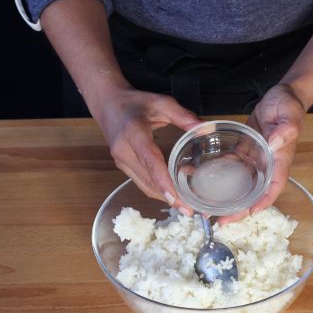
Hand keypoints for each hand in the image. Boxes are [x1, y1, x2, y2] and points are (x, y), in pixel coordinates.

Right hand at [90, 85, 201, 215]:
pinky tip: (173, 194)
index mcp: (134, 133)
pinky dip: (157, 190)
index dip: (163, 181)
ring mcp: (121, 161)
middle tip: (191, 210)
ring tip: (185, 206)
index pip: (150, 161)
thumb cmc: (135, 102)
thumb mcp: (161, 102)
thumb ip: (183, 116)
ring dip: (164, 197)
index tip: (175, 199)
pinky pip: (141, 182)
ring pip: (144, 186)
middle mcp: (124, 151)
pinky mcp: (123, 166)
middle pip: (148, 180)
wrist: (107, 103)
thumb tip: (206, 128)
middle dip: (169, 198)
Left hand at [218, 84, 304, 223]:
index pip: (272, 189)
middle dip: (239, 209)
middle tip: (220, 221)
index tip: (246, 215)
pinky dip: (220, 175)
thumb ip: (285, 130)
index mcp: (279, 161)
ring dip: (228, 197)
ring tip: (209, 208)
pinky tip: (205, 181)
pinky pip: (232, 167)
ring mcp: (256, 160)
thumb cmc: (288, 105)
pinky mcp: (246, 151)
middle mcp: (267, 165)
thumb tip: (275, 144)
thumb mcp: (288, 115)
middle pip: (254, 194)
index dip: (260, 204)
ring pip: (241, 184)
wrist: (283, 95)